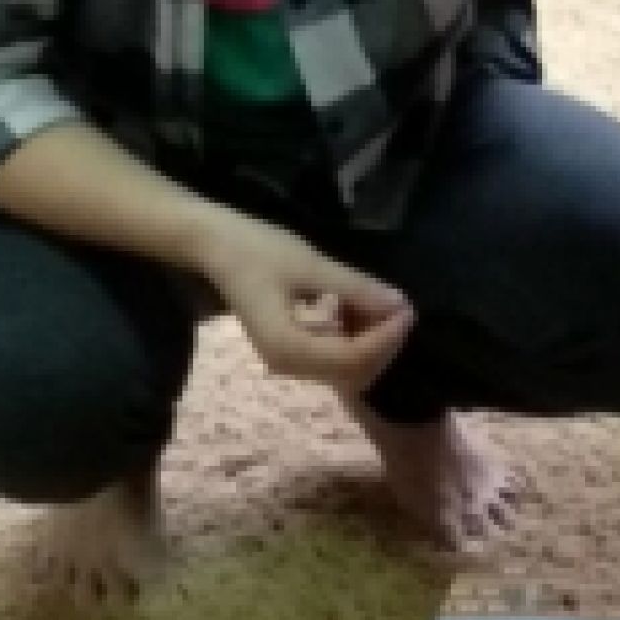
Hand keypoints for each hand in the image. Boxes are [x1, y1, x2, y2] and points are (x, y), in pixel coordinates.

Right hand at [196, 216, 414, 393]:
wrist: (213, 246)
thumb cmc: (255, 250)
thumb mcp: (309, 265)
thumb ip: (355, 288)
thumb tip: (399, 304)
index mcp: (288, 349)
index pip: (352, 359)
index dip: (385, 338)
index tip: (406, 309)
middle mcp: (288, 366)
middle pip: (353, 373)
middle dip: (383, 344)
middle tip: (401, 307)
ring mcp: (288, 361)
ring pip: (346, 369)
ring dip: (372, 342)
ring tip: (384, 306)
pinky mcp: (291, 350)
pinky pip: (334, 357)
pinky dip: (355, 338)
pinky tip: (361, 310)